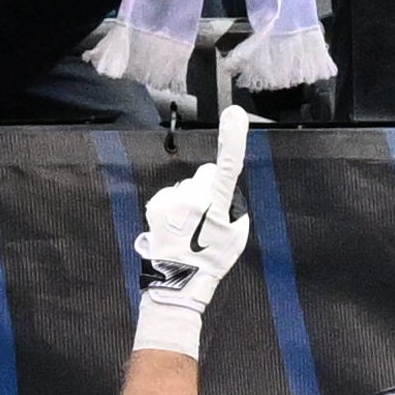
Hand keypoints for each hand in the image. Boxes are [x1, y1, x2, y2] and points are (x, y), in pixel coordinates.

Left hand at [133, 106, 252, 359]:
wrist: (178, 281)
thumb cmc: (213, 259)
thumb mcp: (237, 233)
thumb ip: (231, 205)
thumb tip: (220, 189)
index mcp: (218, 203)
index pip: (228, 165)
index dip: (233, 139)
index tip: (235, 113)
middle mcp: (193, 196)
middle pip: (206, 174)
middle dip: (208, 187)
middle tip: (208, 217)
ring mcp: (172, 199)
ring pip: (188, 186)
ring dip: (190, 200)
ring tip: (189, 228)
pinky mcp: (156, 203)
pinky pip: (172, 195)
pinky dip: (174, 206)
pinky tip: (176, 227)